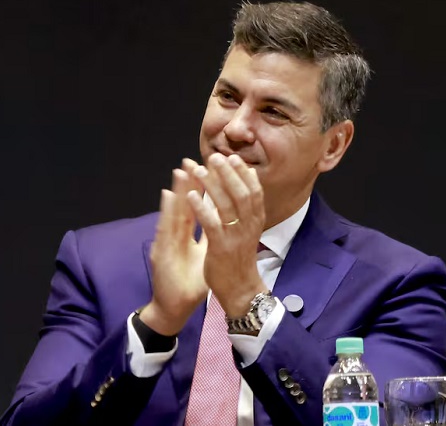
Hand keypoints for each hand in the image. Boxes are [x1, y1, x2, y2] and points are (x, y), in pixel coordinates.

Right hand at [140, 159, 207, 335]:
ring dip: (177, 190)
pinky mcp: (161, 252)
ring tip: (180, 170)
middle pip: (183, 205)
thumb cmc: (189, 281)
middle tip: (192, 160)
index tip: (211, 170)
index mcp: (187, 235)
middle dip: (189, 182)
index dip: (202, 189)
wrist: (173, 306)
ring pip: (173, 211)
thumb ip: (209, 236)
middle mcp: (175, 235)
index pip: (196, 207)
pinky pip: (165, 229)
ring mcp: (167, 241)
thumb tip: (223, 219)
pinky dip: (167, 211)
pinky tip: (169, 195)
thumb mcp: (204, 255)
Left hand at [187, 153, 266, 317]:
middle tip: (215, 157)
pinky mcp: (221, 248)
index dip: (243, 173)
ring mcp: (235, 237)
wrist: (240, 289)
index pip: (253, 191)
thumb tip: (247, 182)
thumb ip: (247, 208)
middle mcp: (248, 226)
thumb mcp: (248, 230)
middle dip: (228, 174)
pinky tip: (191, 196)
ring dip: (212, 186)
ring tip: (198, 171)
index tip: (233, 157)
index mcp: (255, 221)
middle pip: (241, 194)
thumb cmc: (240, 257)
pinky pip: (211, 224)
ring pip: (226, 206)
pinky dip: (201, 208)